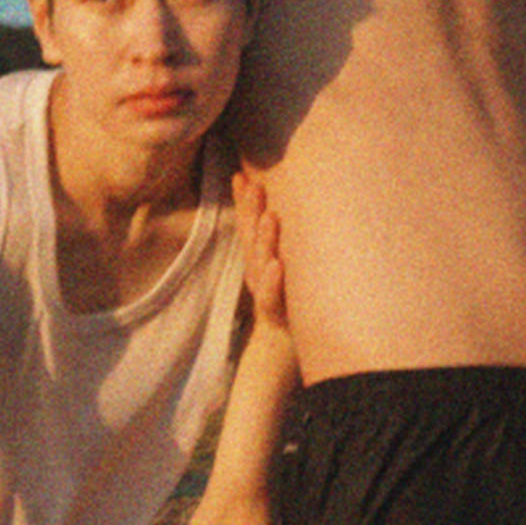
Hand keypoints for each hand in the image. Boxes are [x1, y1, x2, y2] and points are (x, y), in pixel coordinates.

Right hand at [233, 172, 286, 331]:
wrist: (280, 349)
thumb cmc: (285, 301)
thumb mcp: (277, 268)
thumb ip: (273, 240)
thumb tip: (277, 205)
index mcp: (257, 260)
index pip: (247, 227)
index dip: (242, 202)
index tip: (240, 175)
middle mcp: (257, 274)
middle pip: (251, 240)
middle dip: (251, 211)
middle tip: (255, 185)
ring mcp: (264, 293)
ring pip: (260, 265)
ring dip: (264, 239)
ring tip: (270, 217)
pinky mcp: (275, 316)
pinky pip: (272, 298)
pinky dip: (273, 281)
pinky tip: (277, 266)